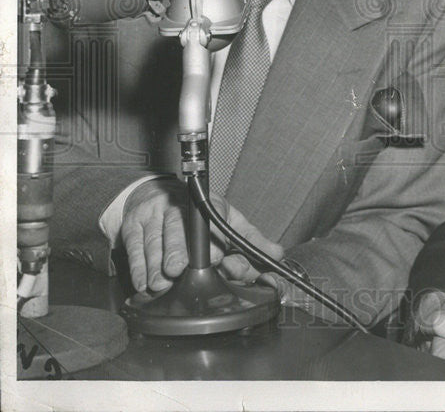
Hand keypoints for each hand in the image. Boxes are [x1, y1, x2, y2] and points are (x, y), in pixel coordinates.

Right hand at [121, 179, 282, 292]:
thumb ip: (251, 240)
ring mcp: (155, 217)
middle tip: (180, 268)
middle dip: (179, 250)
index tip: (218, 258)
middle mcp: (180, 209)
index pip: (213, 223)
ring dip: (156, 264)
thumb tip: (277, 255)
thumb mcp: (228, 221)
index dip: (216, 242)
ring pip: (154, 240)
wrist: (157, 195)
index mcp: (208, 207)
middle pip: (179, 229)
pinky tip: (143, 282)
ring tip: (161, 282)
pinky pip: (134, 247)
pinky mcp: (133, 226)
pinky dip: (138, 267)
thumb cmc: (198, 215)